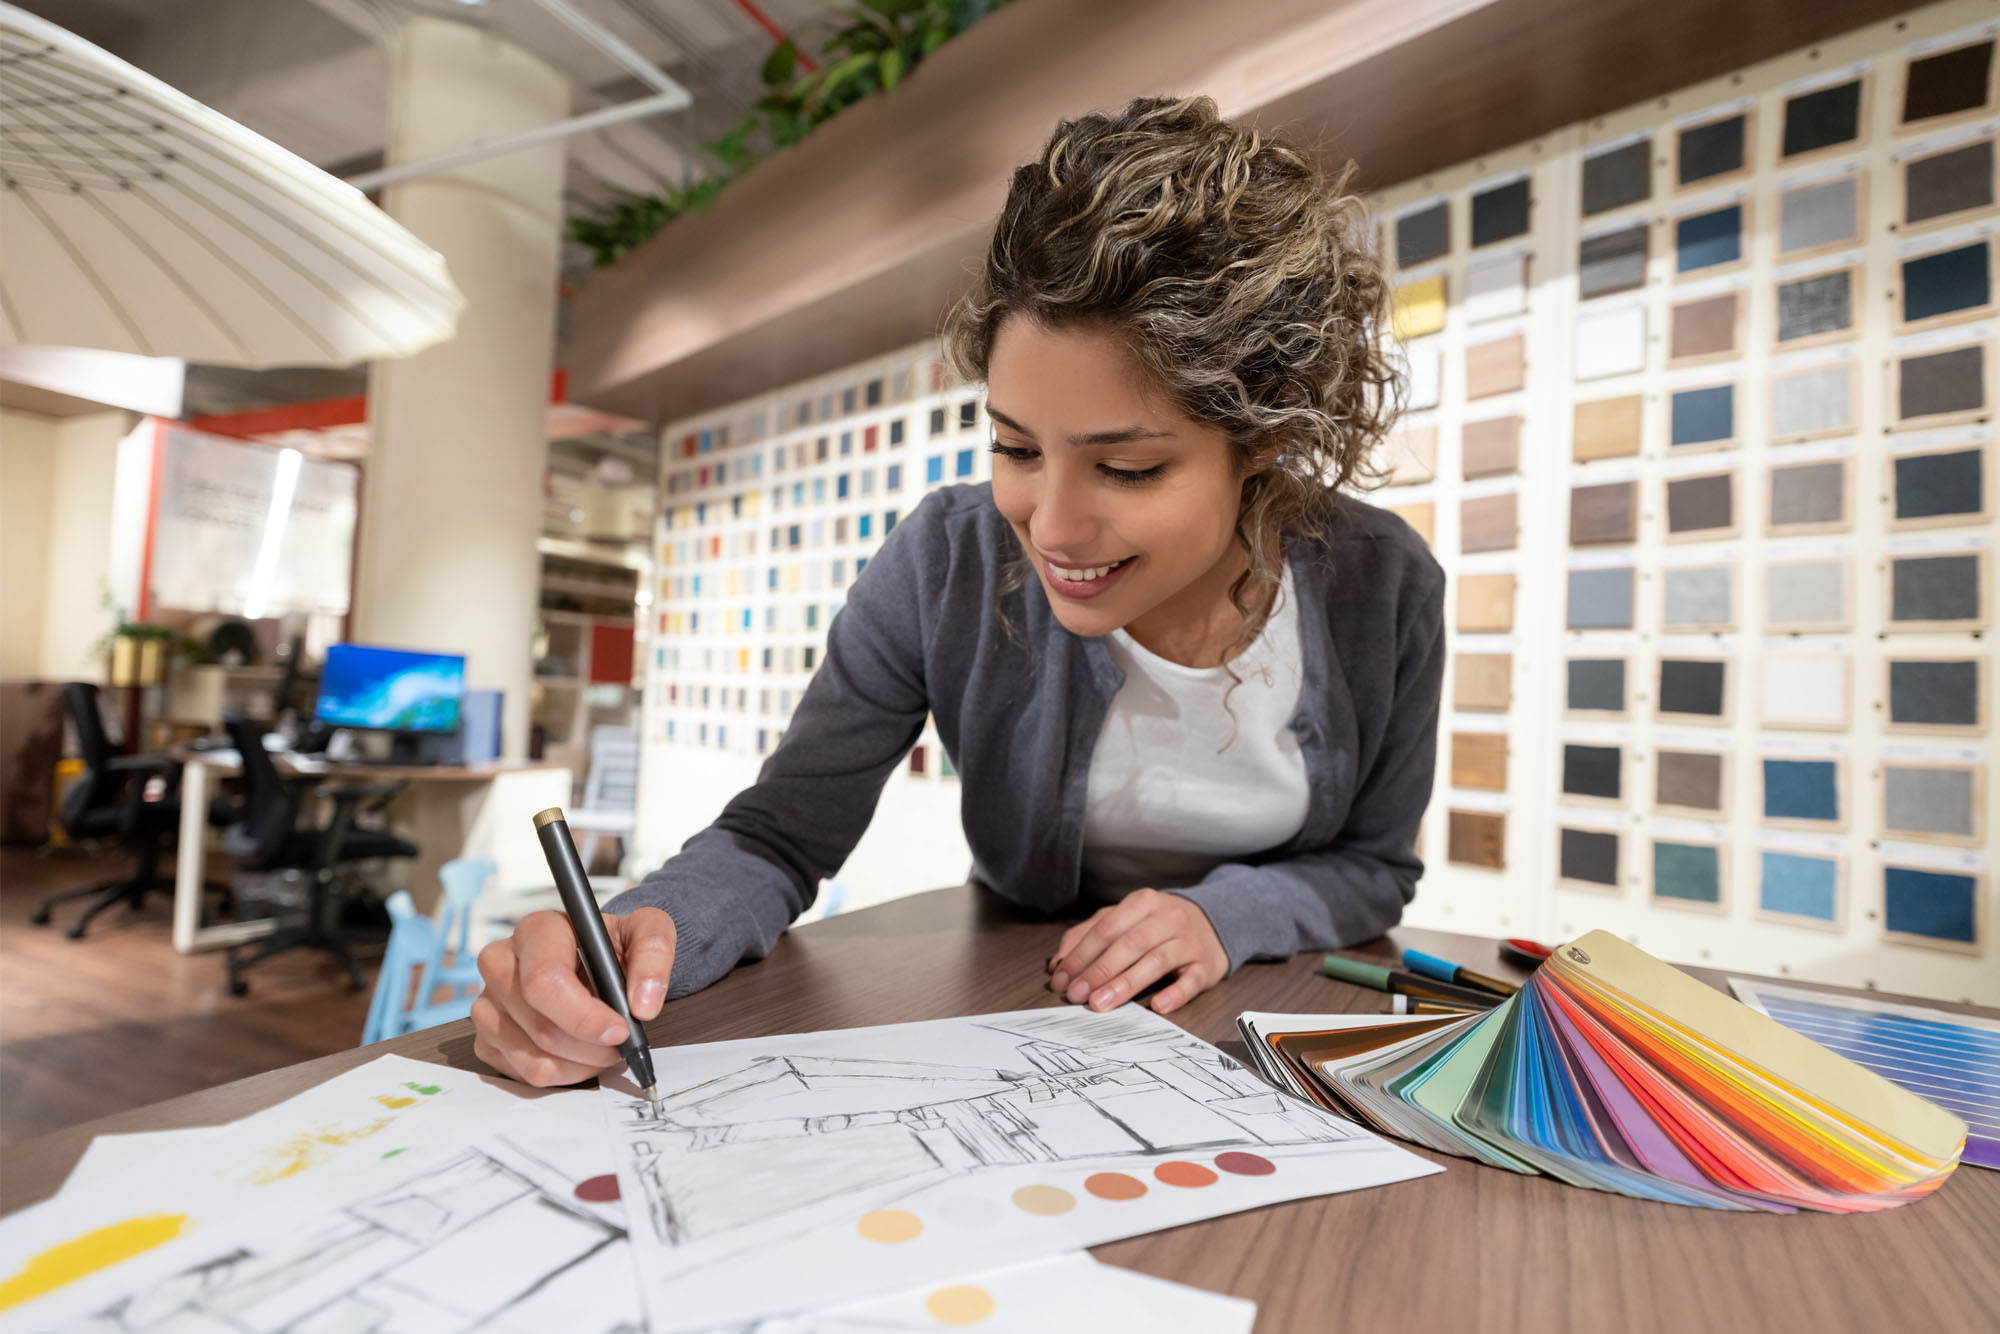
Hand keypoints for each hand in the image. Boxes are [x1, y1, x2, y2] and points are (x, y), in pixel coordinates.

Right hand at [472, 907, 675, 1086]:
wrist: (596, 960)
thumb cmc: (613, 945)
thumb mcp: (647, 930)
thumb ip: (654, 953)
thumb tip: (642, 1004)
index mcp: (535, 930)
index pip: (544, 982)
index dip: (584, 1016)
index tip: (620, 1029)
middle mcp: (500, 964)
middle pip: (541, 1027)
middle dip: (591, 1046)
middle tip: (620, 1042)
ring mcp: (488, 1004)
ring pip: (534, 1058)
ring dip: (581, 1063)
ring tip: (602, 1046)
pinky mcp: (486, 1038)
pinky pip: (525, 1074)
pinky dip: (563, 1073)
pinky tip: (579, 1052)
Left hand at [1045, 888, 1227, 1015]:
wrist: (1211, 923)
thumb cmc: (1157, 925)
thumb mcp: (1124, 919)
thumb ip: (1088, 934)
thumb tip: (1058, 963)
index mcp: (1143, 903)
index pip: (1107, 928)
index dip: (1082, 954)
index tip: (1062, 979)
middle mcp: (1167, 918)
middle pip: (1130, 944)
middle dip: (1100, 971)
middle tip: (1077, 995)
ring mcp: (1189, 942)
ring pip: (1156, 961)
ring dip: (1126, 984)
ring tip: (1101, 1003)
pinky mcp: (1206, 966)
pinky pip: (1190, 981)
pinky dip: (1174, 994)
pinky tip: (1156, 1006)